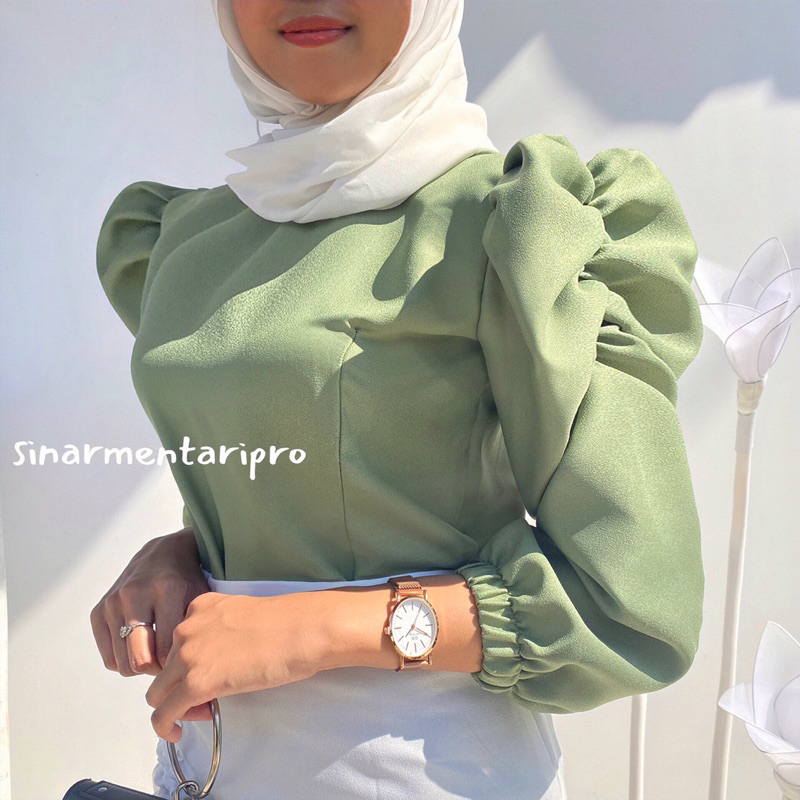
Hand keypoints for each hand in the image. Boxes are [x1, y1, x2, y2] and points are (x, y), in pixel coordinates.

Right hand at [90, 528, 209, 677]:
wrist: (164, 552)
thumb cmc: (187, 580)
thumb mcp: (200, 599)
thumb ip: (196, 631)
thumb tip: (187, 675)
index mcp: (167, 589)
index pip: (165, 650)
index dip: (176, 665)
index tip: (184, 661)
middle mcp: (136, 594)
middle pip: (139, 659)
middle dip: (156, 669)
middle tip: (168, 662)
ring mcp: (114, 602)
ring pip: (122, 662)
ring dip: (140, 666)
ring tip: (156, 653)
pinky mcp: (99, 611)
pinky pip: (109, 657)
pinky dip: (125, 660)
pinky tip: (141, 646)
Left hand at [144, 591, 325, 741]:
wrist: (300, 630)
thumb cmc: (286, 624)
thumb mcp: (242, 616)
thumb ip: (220, 632)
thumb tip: (218, 661)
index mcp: (200, 608)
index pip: (177, 643)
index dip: (188, 664)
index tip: (208, 673)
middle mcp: (186, 628)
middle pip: (166, 668)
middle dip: (181, 685)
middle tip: (208, 697)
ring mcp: (188, 655)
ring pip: (159, 691)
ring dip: (176, 704)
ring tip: (204, 710)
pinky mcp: (195, 683)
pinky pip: (163, 714)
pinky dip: (165, 726)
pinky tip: (175, 733)